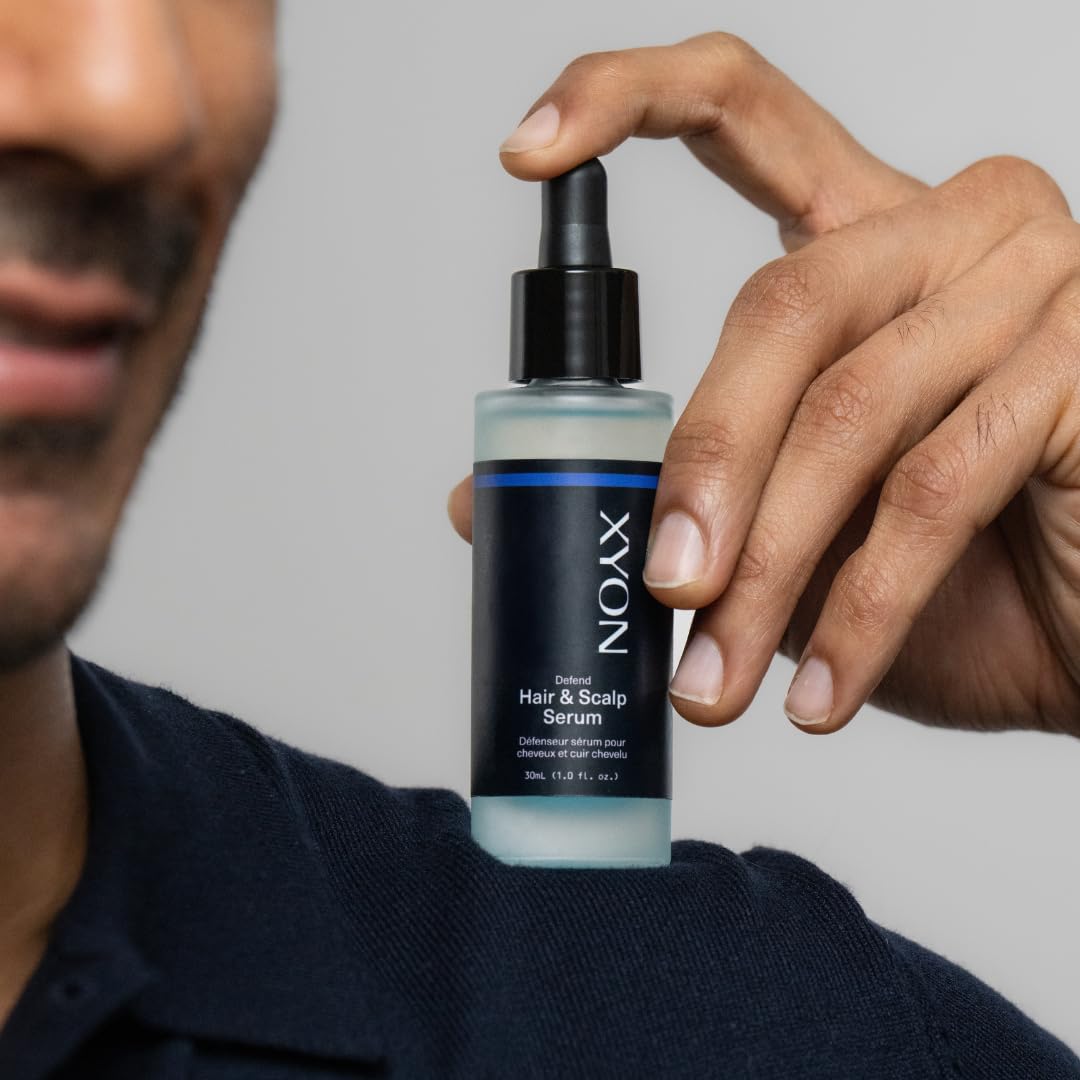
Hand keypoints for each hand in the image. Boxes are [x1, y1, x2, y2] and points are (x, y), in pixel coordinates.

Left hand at [448, 33, 1079, 737]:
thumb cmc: (956, 583)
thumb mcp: (784, 535)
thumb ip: (659, 499)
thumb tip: (481, 502)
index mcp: (863, 242)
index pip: (743, 114)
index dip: (626, 103)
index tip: (524, 150)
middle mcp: (947, 234)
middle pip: (781, 307)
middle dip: (703, 464)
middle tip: (663, 590)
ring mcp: (1034, 284)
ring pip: (850, 412)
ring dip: (767, 571)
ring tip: (717, 680)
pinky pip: (935, 491)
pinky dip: (858, 611)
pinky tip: (818, 691)